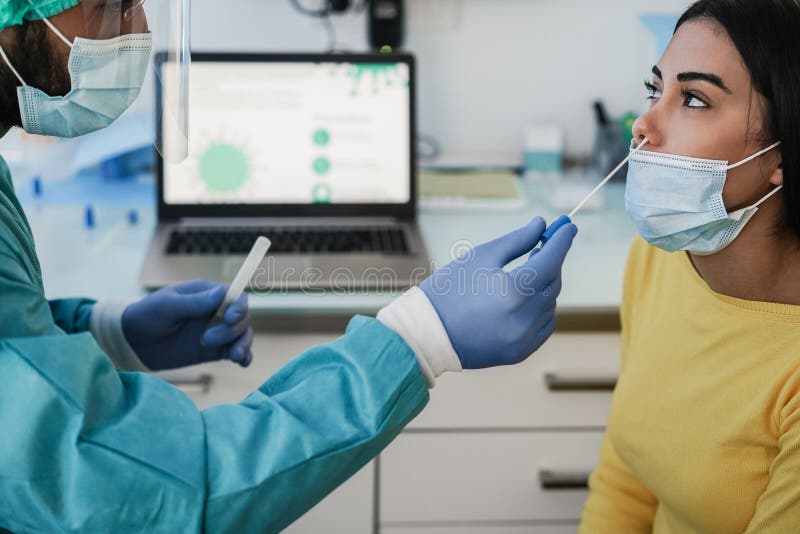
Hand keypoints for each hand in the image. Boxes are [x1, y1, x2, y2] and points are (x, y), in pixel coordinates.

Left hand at [122, 280, 253, 370]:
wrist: (133, 343)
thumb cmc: (147, 316)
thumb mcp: (167, 307)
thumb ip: (194, 302)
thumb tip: (222, 293)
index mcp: (206, 294)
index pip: (234, 296)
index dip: (238, 306)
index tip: (230, 318)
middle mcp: (216, 311)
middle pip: (242, 318)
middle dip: (232, 330)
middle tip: (207, 339)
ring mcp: (217, 331)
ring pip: (242, 335)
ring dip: (243, 345)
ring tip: (233, 357)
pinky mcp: (214, 350)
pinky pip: (235, 352)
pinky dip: (243, 357)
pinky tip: (242, 363)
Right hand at [420, 217, 576, 368]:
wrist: (427, 333)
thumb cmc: (449, 290)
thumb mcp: (481, 257)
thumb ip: (516, 241)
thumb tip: (541, 225)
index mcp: (514, 290)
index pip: (551, 260)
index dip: (562, 240)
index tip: (568, 226)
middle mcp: (524, 318)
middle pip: (553, 282)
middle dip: (551, 262)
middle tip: (542, 246)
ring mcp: (524, 339)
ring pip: (550, 305)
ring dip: (545, 287)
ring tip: (528, 274)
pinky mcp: (520, 353)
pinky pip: (544, 326)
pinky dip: (542, 310)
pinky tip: (526, 300)